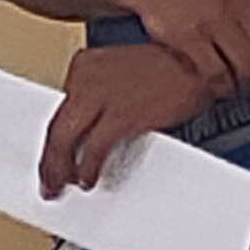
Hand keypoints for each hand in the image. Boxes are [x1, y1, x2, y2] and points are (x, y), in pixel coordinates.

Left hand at [40, 39, 210, 193]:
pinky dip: (87, 168)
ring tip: (63, 186)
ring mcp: (102, 95)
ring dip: (60, 169)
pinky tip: (89, 179)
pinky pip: (93, 149)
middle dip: (50, 160)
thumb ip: (102, 96)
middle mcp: (88, 77)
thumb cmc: (171, 68)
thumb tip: (90, 130)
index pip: (59, 108)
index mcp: (86, 64)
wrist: (200, 63)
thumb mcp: (125, 73)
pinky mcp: (120, 115)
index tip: (53, 155)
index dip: (54, 138)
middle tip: (50, 180)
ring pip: (65, 140)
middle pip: (57, 126)